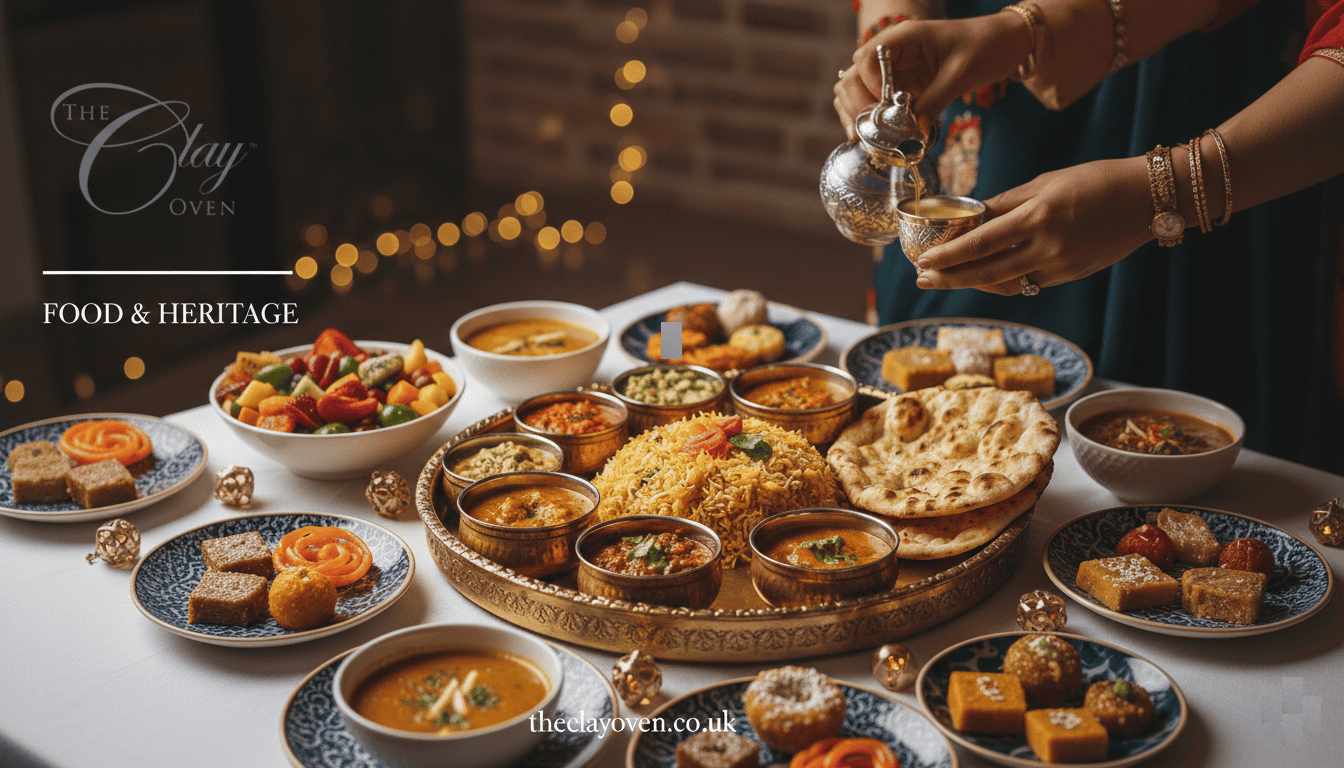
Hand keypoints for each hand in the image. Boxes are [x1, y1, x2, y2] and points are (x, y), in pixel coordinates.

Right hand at [834, 13, 1031, 139]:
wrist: (1004, 44)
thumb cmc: (985, 47)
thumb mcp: (961, 75)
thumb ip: (935, 101)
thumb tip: (913, 132)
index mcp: (905, 37)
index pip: (866, 59)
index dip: (869, 85)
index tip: (885, 106)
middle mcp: (893, 51)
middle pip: (853, 75)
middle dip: (856, 103)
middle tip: (869, 129)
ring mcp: (895, 68)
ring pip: (855, 88)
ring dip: (855, 111)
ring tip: (862, 136)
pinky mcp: (901, 84)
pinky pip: (874, 100)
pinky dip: (868, 117)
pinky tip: (869, 135)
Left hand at [912, 158, 1156, 294]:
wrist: (1150, 198)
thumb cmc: (1097, 180)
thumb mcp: (1047, 182)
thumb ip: (1007, 202)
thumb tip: (972, 216)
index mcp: (1039, 217)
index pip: (981, 243)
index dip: (949, 256)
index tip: (924, 261)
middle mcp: (1048, 247)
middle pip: (986, 272)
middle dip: (949, 278)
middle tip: (921, 280)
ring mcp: (1061, 267)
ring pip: (1005, 283)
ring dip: (973, 282)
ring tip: (947, 278)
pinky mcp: (1072, 276)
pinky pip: (1028, 282)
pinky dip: (1004, 279)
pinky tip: (985, 274)